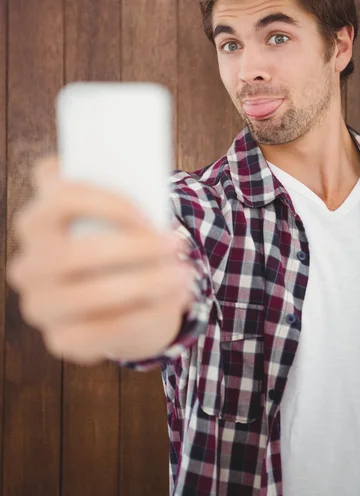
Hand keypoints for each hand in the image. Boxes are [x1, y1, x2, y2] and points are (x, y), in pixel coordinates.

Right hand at [7, 156, 193, 364]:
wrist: (122, 298)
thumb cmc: (120, 242)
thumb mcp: (119, 214)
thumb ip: (121, 188)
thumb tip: (143, 169)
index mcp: (37, 220)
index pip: (60, 199)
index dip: (107, 204)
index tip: (147, 215)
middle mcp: (27, 264)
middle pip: (71, 254)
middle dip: (133, 249)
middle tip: (177, 243)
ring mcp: (40, 305)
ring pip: (89, 295)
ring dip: (146, 283)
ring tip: (183, 274)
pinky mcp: (61, 339)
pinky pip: (102, 332)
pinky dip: (145, 314)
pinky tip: (175, 297)